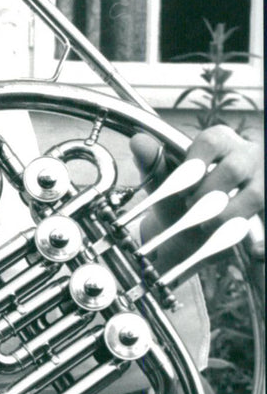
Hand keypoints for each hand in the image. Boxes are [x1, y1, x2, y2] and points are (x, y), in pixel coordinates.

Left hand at [130, 125, 263, 271]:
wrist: (190, 231)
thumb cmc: (180, 195)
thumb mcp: (163, 179)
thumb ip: (152, 161)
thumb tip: (138, 142)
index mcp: (218, 141)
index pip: (211, 142)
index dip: (194, 164)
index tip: (181, 185)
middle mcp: (244, 157)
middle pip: (234, 168)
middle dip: (208, 192)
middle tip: (190, 206)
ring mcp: (260, 183)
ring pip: (255, 195)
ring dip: (227, 214)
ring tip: (207, 225)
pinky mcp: (264, 210)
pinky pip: (264, 219)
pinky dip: (260, 242)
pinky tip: (254, 252)